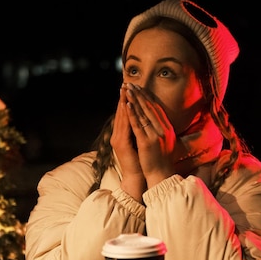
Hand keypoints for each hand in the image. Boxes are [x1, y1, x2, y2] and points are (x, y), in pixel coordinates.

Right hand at [111, 86, 146, 201]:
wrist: (136, 177)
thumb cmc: (140, 160)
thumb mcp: (139, 142)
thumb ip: (138, 131)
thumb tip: (143, 120)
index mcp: (122, 134)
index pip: (124, 113)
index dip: (127, 100)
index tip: (130, 87)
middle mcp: (117, 134)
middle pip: (121, 112)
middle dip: (123, 97)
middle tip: (125, 82)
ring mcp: (117, 139)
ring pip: (121, 117)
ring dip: (122, 103)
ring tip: (124, 90)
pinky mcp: (121, 143)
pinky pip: (124, 126)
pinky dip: (125, 115)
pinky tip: (127, 106)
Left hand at [124, 83, 175, 187]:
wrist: (161, 175)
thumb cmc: (161, 160)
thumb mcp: (164, 142)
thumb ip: (162, 130)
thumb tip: (157, 121)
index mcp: (167, 128)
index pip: (156, 108)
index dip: (147, 96)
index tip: (139, 87)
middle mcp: (163, 129)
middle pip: (150, 107)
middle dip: (140, 94)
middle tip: (131, 83)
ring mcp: (155, 135)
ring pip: (143, 113)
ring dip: (135, 100)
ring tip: (127, 89)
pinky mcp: (147, 142)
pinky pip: (138, 125)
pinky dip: (133, 114)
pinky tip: (128, 105)